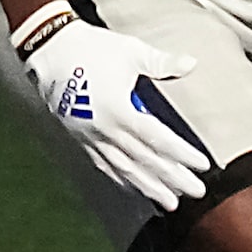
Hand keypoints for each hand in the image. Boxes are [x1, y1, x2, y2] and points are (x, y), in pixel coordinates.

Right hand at [13, 6, 208, 210]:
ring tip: (171, 203)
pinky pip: (104, 164)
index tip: (202, 165)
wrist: (49, 50)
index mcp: (119, 110)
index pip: (158, 139)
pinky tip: (135, 188)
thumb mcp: (131, 52)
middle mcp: (105, 129)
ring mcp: (90, 136)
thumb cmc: (92, 48)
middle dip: (173, 179)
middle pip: (145, 161)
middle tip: (197, 192)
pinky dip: (122, 179)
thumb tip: (191, 63)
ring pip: (124, 169)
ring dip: (149, 187)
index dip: (181, 154)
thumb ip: (162, 63)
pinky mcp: (80, 137)